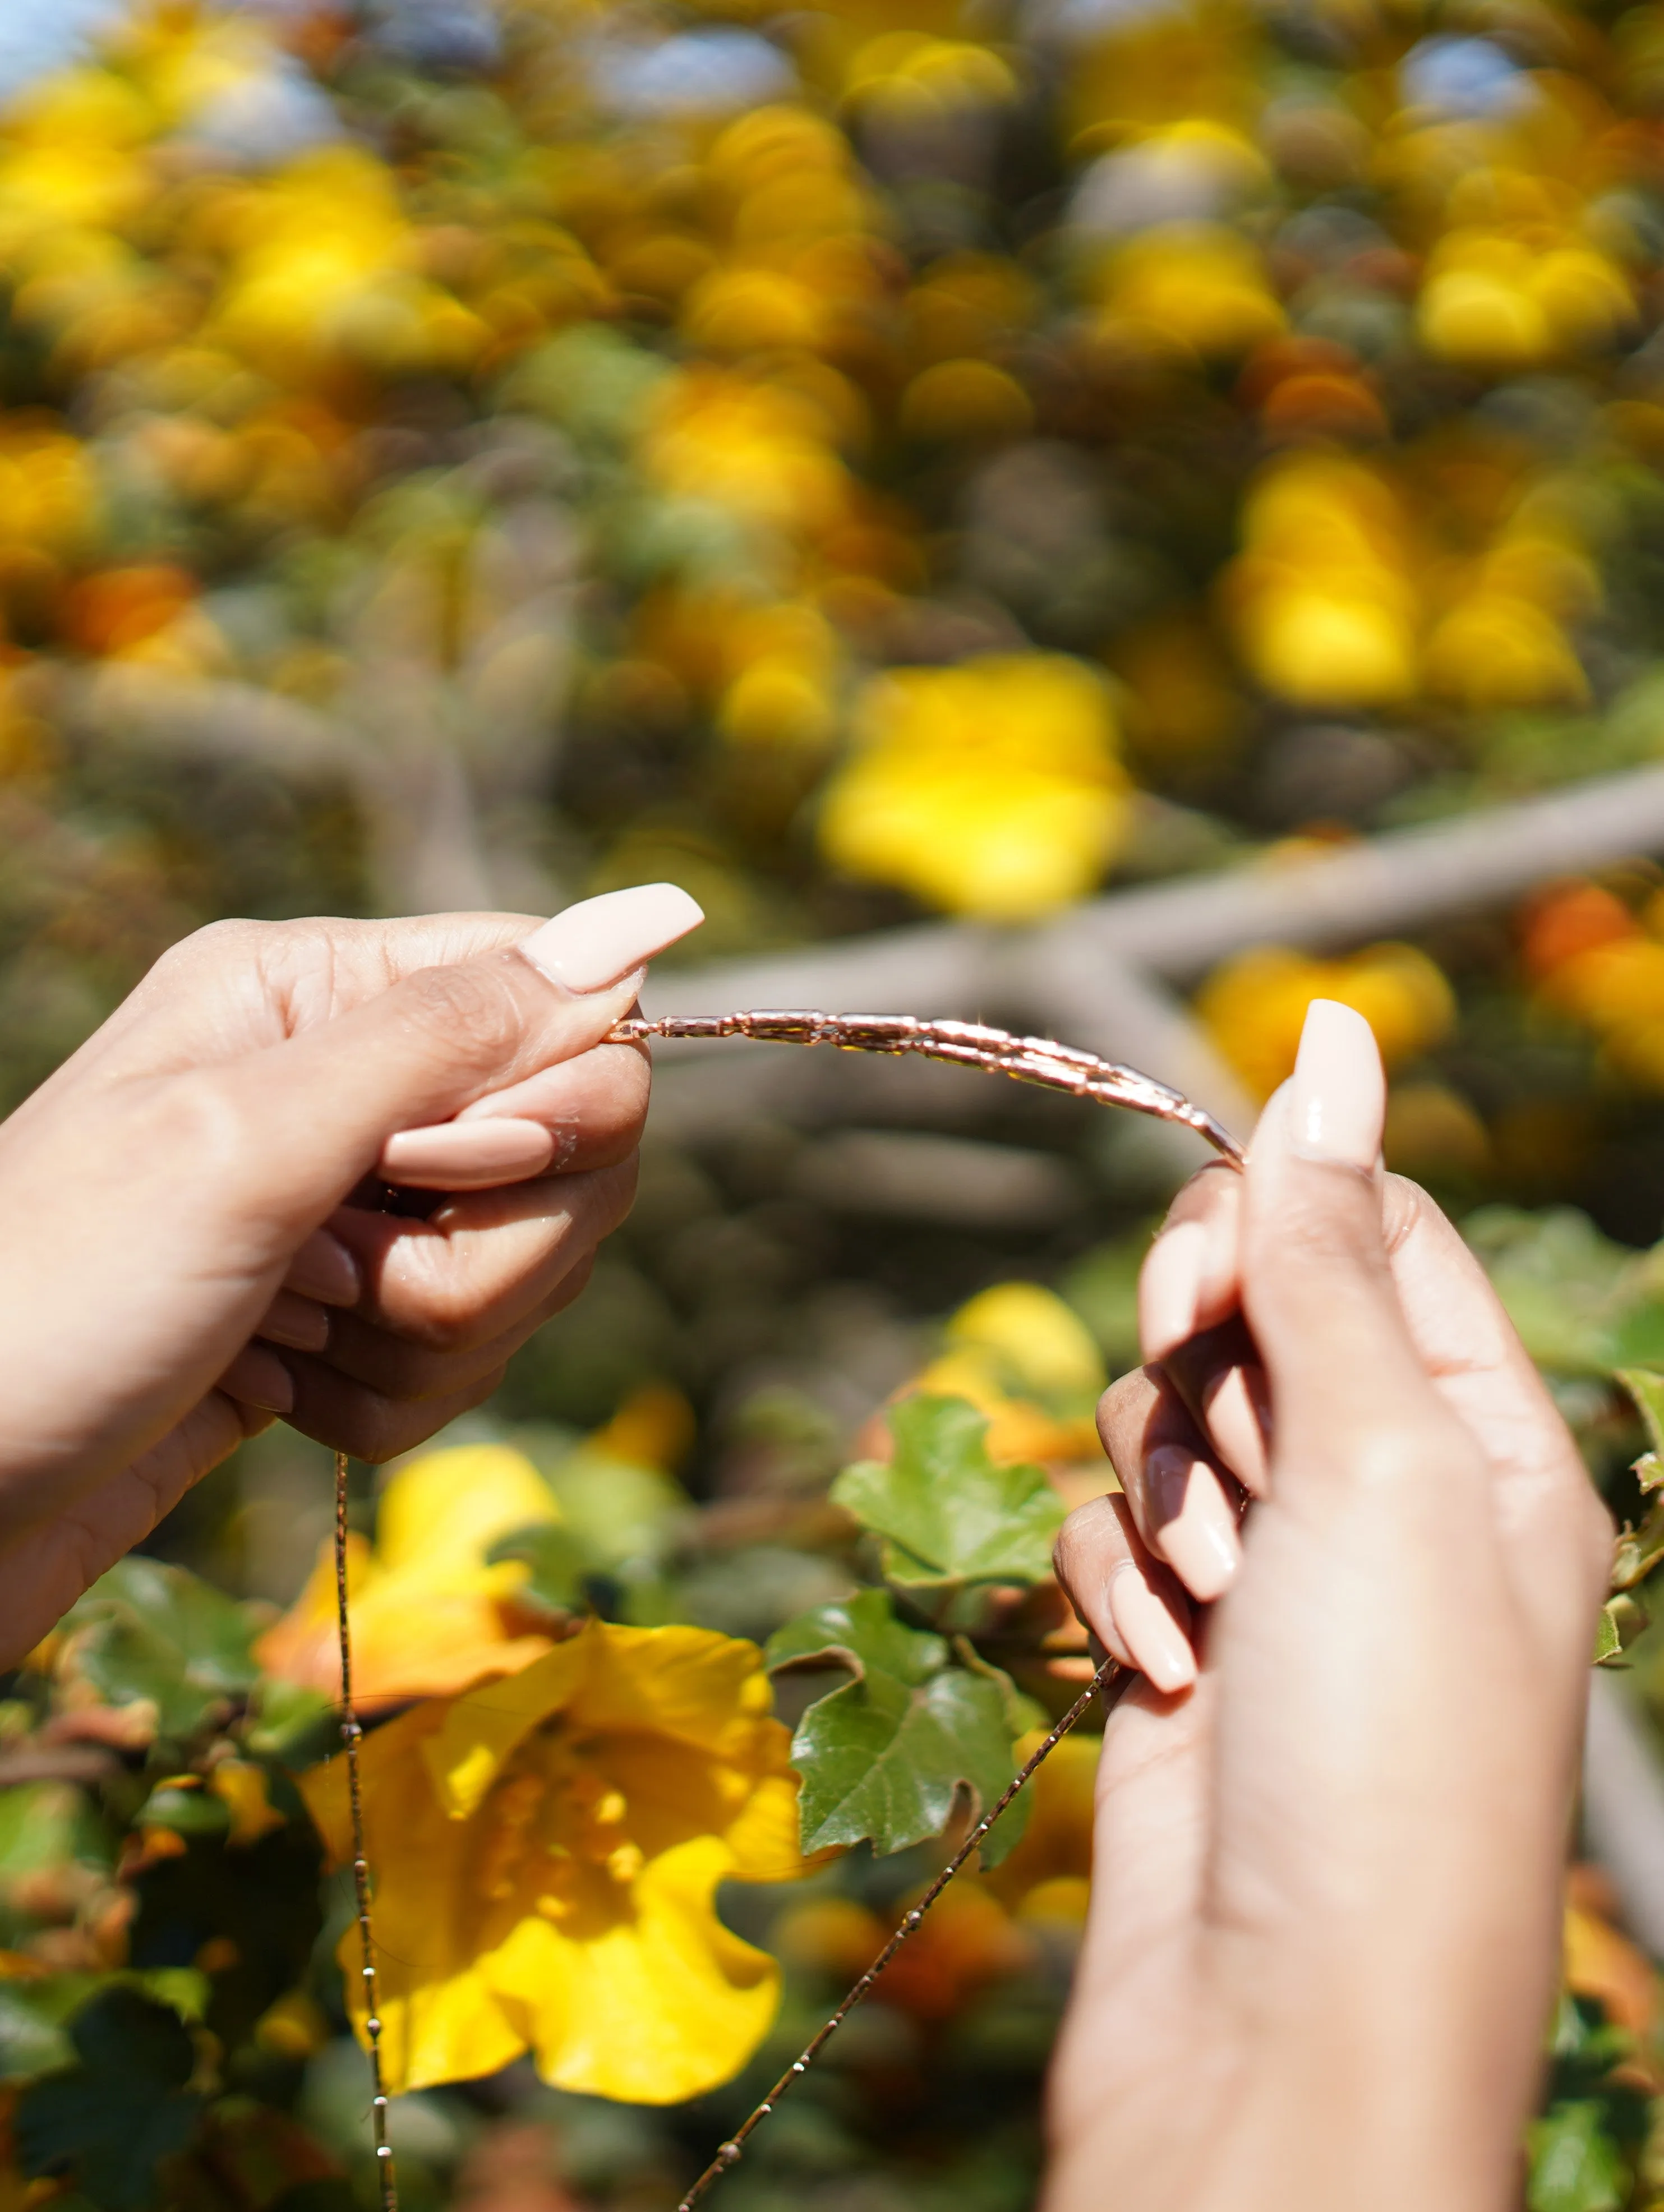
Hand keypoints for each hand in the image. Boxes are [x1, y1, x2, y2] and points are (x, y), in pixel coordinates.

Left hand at [0, 884, 700, 1660]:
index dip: (551, 1105)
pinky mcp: (348, 1321)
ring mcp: (350, 1207)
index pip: (558, 1002)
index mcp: (315, 990)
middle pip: (569, 1152)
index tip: (424, 1174)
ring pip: (527, 1270)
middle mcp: (344, 1082)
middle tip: (327, 1274)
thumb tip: (647, 915)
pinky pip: (466, 1359)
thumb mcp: (249, 1141)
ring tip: (283, 1337)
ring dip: (425, 1336)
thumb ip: (449, 1031)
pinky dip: (386, 1396)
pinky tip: (276, 1391)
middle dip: (484, 1252)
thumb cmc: (48, 1301)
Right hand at [1046, 1001, 1610, 2211]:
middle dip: (1204, 1366)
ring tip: (1210, 1612)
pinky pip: (1111, 1533)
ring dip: (1163, 1497)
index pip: (1374, 1232)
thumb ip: (1332, 1246)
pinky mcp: (1180, 1643)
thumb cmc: (1379, 1736)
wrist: (1277, 2021)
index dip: (1276, 1228)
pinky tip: (1163, 1676)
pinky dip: (1119, 1588)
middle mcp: (1389, 1491)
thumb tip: (1336, 1036)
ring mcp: (1280, 1572)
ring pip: (1162, 1419)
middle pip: (1251, 1312)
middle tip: (1218, 1448)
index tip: (1214, 1294)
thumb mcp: (1378, 1456)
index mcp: (1486, 1434)